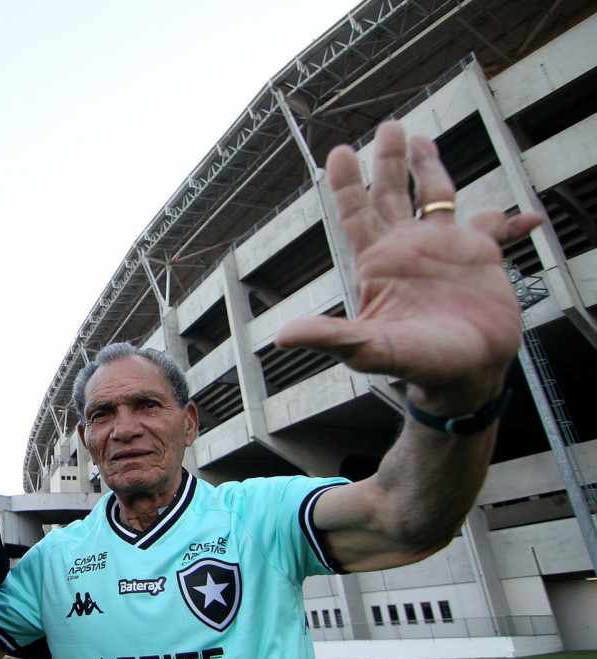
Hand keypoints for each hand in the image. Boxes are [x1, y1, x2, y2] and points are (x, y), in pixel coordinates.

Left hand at [275, 121, 541, 414]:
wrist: (462, 377)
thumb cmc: (415, 366)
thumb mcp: (370, 349)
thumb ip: (331, 337)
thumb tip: (283, 337)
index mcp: (378, 262)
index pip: (356, 212)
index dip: (347, 182)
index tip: (339, 151)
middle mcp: (408, 248)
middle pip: (391, 193)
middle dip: (388, 160)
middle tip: (388, 126)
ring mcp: (444, 250)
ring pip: (435, 197)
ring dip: (431, 168)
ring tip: (421, 139)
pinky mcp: (481, 258)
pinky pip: (497, 227)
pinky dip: (513, 220)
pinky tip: (529, 216)